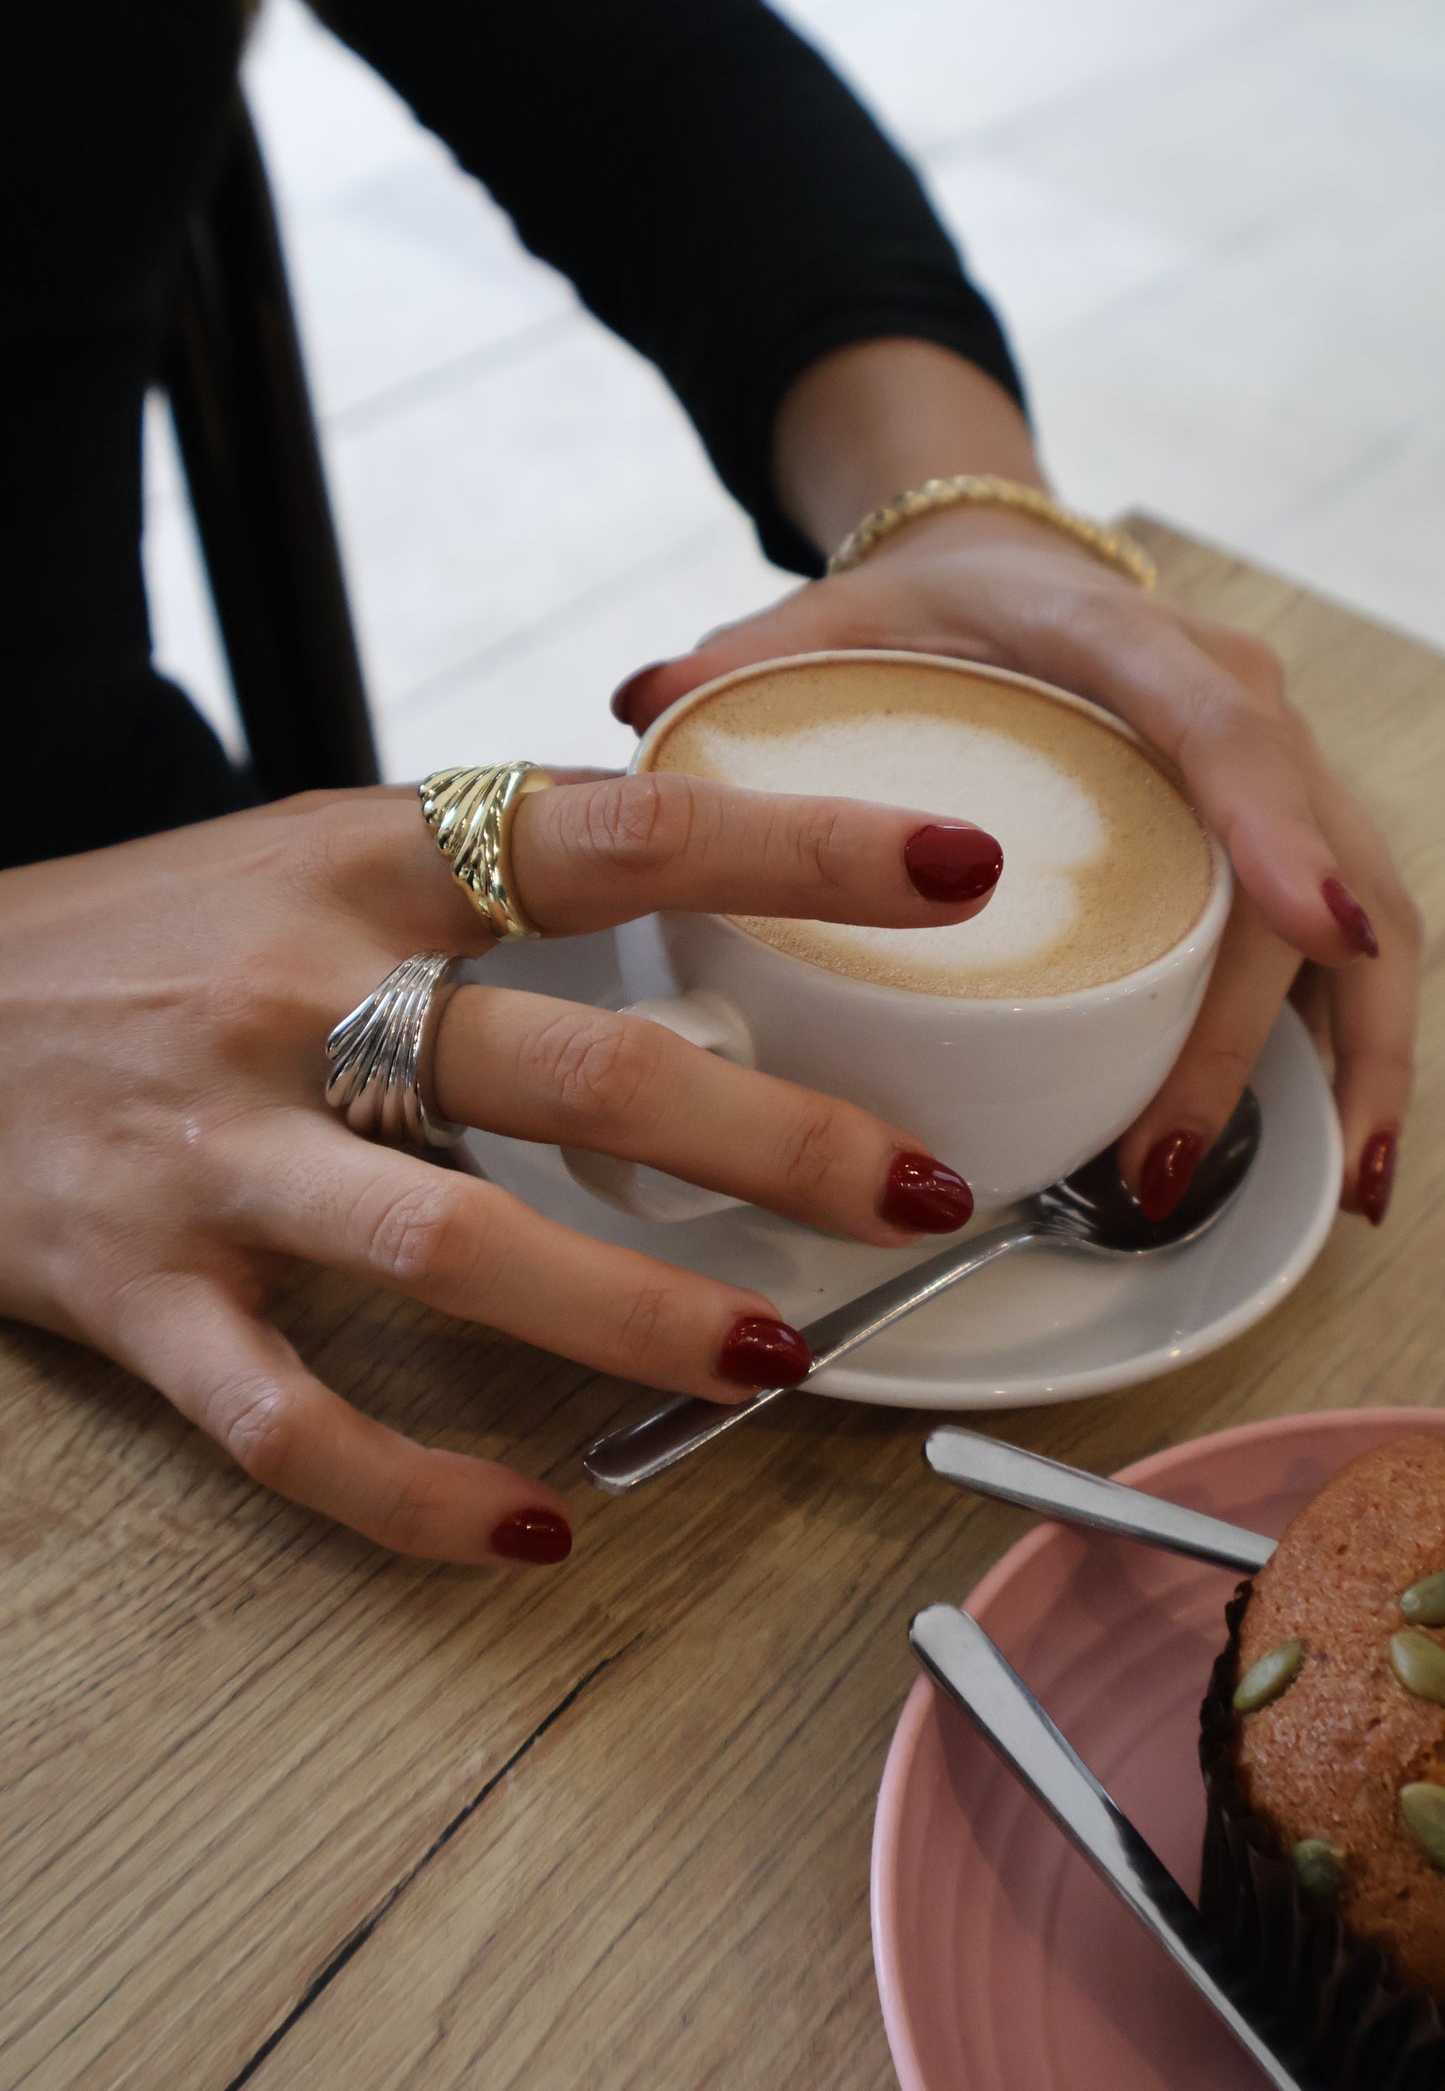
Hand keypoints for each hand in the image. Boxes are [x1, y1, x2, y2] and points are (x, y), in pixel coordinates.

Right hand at [0, 776, 998, 1564]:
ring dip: (633, 1317)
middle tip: (911, 1190)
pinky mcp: (138, 1289)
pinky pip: (289, 1418)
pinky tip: (530, 1530)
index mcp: (361, 861)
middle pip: (567, 1072)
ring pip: (451, 1251)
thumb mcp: (310, 851)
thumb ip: (486, 871)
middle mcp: (296, 996)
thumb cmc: (143, 935)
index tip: (954, 872)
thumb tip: (707, 867)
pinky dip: (415, 1491)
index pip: (613, 834)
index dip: (794, 849)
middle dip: (764, 1140)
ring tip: (775, 1359)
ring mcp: (215, 1150)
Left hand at [612, 505, 1419, 1224]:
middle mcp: (1239, 707)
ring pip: (1369, 929)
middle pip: (1308, 870)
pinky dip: (1355, 1058)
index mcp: (1131, 644)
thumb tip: (640, 705)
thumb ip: (744, 657)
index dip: (1272, 827)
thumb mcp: (837, 615)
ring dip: (1349, 1065)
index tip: (1304, 924)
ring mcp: (1282, 783)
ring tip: (1319, 1192)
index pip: (1222, 727)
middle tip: (1161, 1161)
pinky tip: (1342, 1164)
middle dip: (1255, 1031)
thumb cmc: (937, 610)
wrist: (1015, 579)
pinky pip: (1354, 960)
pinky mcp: (1288, 848)